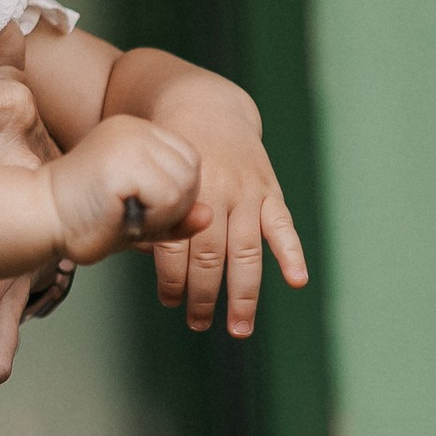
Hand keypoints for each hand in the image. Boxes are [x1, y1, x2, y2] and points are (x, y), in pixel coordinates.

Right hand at [46, 113, 205, 268]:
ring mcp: (128, 140)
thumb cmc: (83, 220)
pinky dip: (153, 219)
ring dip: (164, 215)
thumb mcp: (140, 217)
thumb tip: (211, 216)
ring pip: (184, 184)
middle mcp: (135, 128)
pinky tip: (123, 219)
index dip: (179, 195)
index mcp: (136, 131)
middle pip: (193, 169)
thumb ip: (175, 214)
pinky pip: (167, 196)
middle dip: (176, 206)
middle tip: (137, 219)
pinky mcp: (123, 161)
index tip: (145, 212)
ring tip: (129, 220)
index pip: (189, 160)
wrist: (39, 219)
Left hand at [129, 68, 307, 335]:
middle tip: (199, 324)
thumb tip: (139, 256)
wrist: (205, 107)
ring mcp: (248, 192)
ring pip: (246, 250)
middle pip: (210, 255)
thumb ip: (151, 213)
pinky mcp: (269, 191)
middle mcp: (217, 191)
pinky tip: (297, 280)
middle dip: (204, 295)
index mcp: (181, 189)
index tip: (170, 303)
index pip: (175, 245)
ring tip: (239, 327)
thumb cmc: (168, 152)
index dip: (172, 279)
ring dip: (243, 293)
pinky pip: (283, 225)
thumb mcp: (150, 172)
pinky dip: (292, 253)